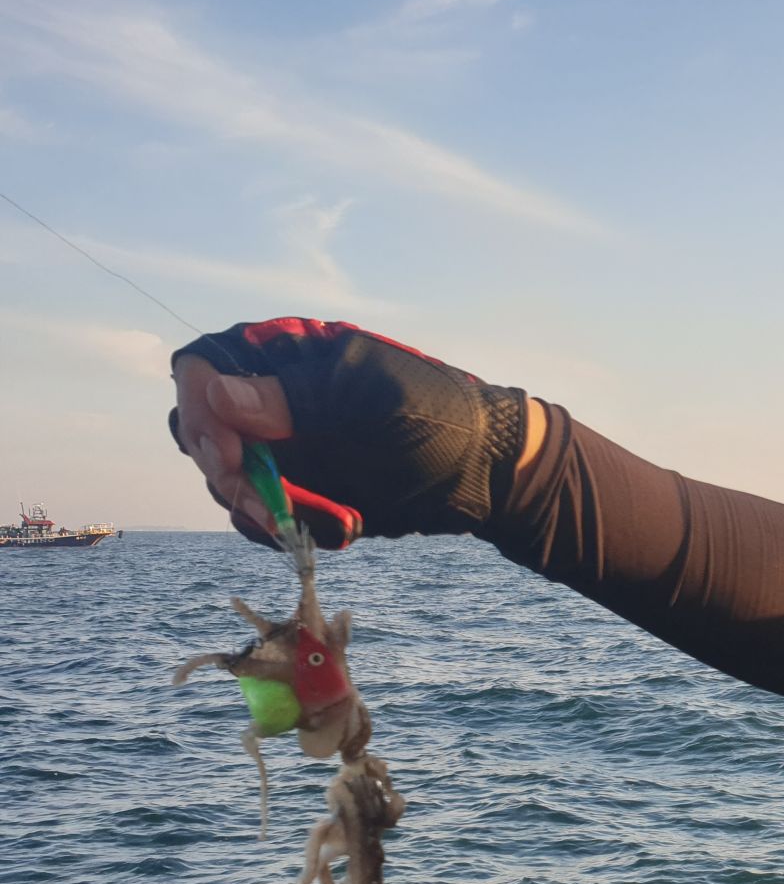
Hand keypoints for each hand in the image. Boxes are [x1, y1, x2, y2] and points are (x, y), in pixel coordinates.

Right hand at [171, 319, 539, 544]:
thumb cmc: (437, 419)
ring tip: (298, 523)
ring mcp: (283, 446)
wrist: (486, 473)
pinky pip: (258, 511)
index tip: (230, 455)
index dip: (199, 411)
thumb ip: (296, 397)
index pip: (202, 370)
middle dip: (220, 468)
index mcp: (286, 354)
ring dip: (248, 505)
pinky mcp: (300, 489)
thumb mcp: (369, 398)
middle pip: (198, 428)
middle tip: (264, 504)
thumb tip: (216, 393)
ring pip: (223, 475)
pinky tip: (324, 529)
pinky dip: (275, 527)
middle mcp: (272, 398)